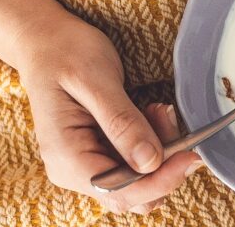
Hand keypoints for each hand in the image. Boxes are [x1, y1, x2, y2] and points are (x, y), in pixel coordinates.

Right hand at [17, 16, 201, 213]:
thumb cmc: (65, 53)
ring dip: (160, 151)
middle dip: (162, 163)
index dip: (159, 180)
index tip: (189, 156)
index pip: (119, 191)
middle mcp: (73, 170)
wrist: (46, 41)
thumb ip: (122, 122)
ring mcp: (86, 164)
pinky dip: (152, 143)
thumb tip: (150, 162)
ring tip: (157, 109)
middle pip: (133, 193)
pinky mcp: (100, 153)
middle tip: (166, 116)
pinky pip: (134, 163)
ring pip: (139, 180)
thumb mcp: (96, 80)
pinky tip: (151, 113)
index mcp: (66, 157)